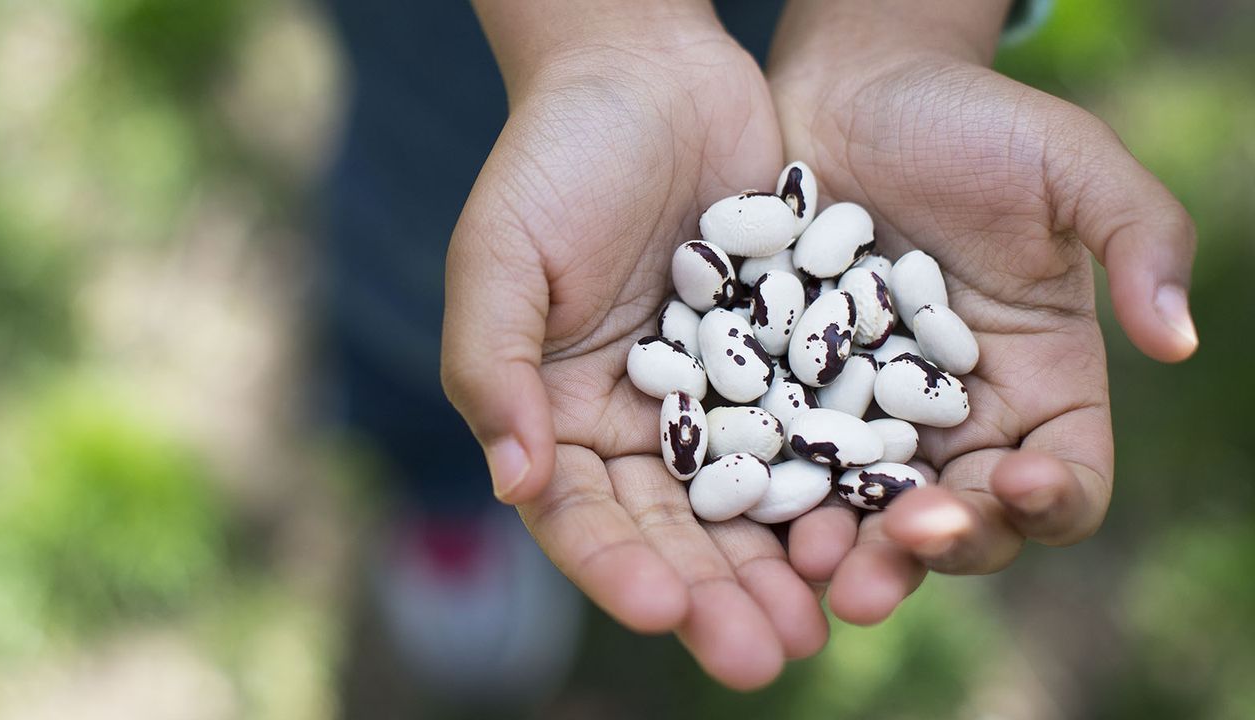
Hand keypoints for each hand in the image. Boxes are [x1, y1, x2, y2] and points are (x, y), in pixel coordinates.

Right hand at [442, 8, 825, 688]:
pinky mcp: (784, 360)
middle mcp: (639, 424)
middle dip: (718, 596)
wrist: (647, 73)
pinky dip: (839, 484)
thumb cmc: (553, 160)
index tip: (665, 610)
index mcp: (558, 417)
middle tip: (768, 655)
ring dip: (786, 565)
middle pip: (677, 532)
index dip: (619, 569)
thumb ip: (492, 370)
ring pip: (754, 502)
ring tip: (828, 621)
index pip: (583, 518)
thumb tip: (513, 483)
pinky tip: (875, 525)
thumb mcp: (500, 258)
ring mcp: (717, 397)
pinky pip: (814, 432)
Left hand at [767, 2, 1197, 623]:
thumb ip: (1140, 237)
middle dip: (940, 544)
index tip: (1020, 482)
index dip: (1052, 499)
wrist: (850, 95)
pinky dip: (771, 493)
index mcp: (1040, 383)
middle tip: (906, 541)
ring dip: (848, 546)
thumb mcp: (1069, 163)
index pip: (1065, 477)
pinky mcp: (790, 399)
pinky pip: (783, 460)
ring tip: (816, 558)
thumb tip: (1181, 341)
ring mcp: (867, 417)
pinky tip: (746, 503)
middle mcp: (956, 418)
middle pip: (962, 518)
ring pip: (865, 512)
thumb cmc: (970, 121)